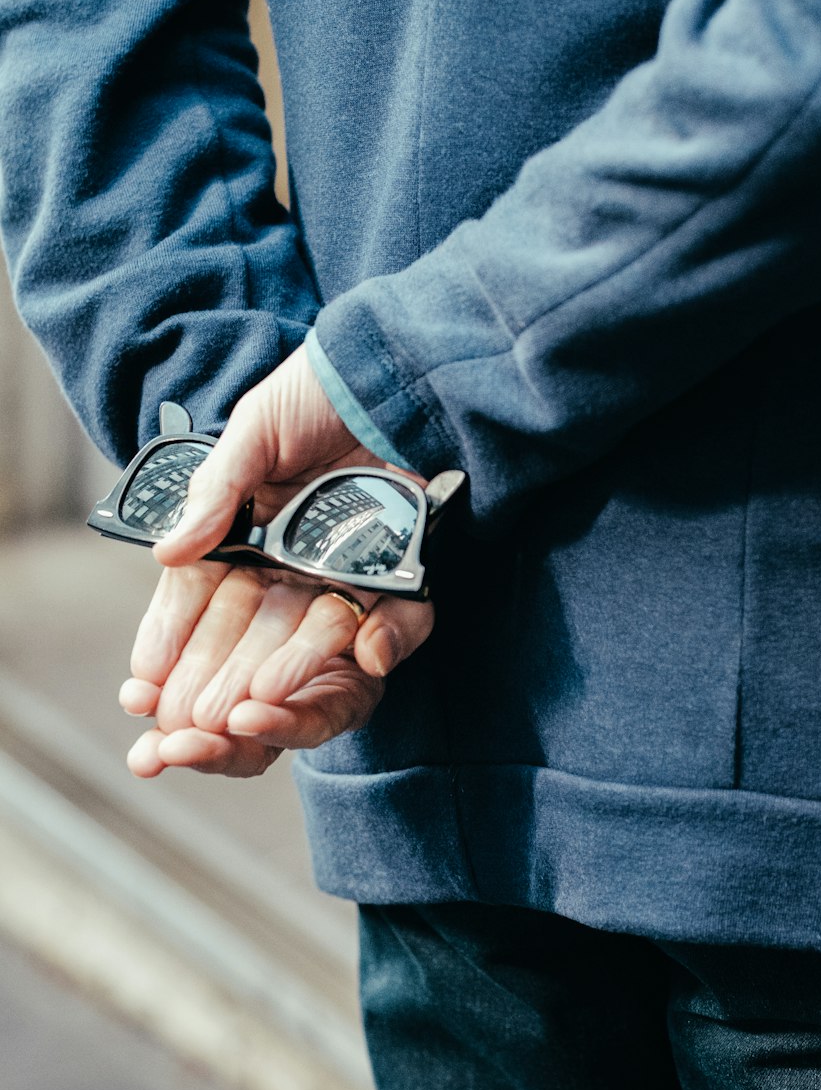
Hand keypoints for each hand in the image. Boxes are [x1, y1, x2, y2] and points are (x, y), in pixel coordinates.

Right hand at [122, 345, 433, 776]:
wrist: (400, 364)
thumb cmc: (318, 391)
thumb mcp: (256, 431)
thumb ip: (216, 492)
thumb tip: (166, 554)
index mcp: (248, 532)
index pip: (200, 601)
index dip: (171, 643)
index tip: (144, 689)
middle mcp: (296, 561)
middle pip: (252, 638)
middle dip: (219, 684)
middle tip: (192, 724)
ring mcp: (350, 570)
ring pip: (317, 642)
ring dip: (289, 675)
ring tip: (261, 703)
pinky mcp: (408, 569)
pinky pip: (400, 619)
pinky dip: (388, 639)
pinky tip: (368, 652)